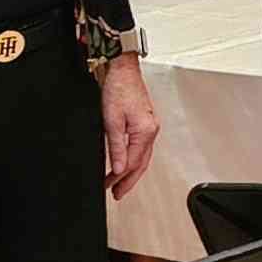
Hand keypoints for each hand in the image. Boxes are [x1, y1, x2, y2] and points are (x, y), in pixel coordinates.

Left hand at [98, 58, 161, 198]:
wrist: (122, 67)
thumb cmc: (118, 87)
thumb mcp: (112, 120)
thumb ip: (116, 146)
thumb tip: (119, 168)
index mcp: (145, 131)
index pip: (132, 163)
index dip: (120, 178)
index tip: (110, 188)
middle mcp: (151, 130)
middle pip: (141, 163)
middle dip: (129, 181)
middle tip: (118, 194)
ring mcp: (149, 125)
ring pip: (142, 156)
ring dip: (131, 171)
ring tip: (120, 183)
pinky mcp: (145, 121)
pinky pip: (141, 146)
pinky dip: (134, 158)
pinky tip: (126, 161)